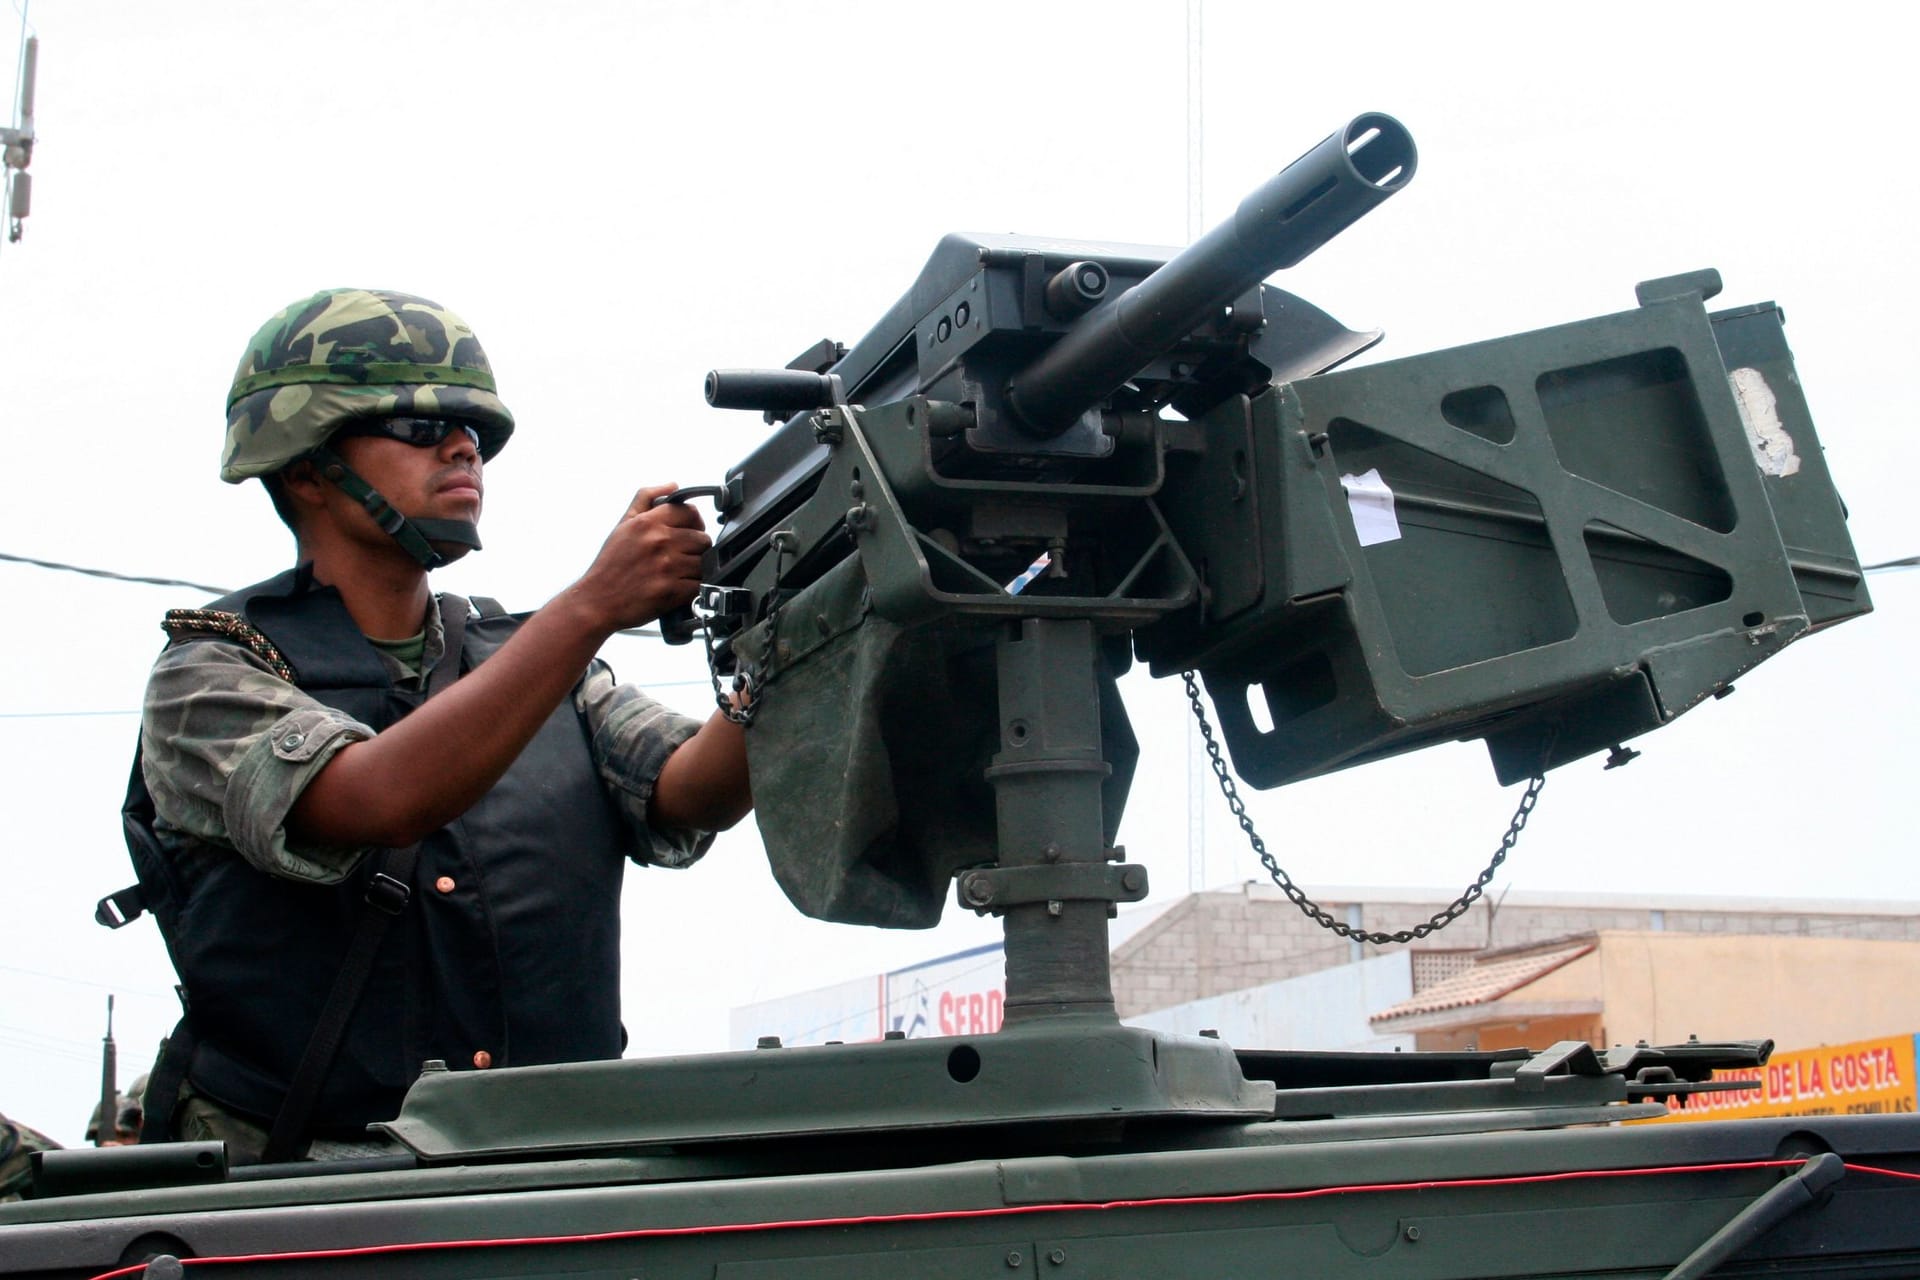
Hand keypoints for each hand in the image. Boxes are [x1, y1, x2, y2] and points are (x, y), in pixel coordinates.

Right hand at [571, 482, 711, 632]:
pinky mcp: (672, 591)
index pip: (690, 512)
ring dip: (696, 569)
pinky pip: (699, 584)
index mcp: (648, 522)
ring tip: (680, 572)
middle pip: (702, 538)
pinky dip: (694, 587)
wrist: (597, 601)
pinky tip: (679, 587)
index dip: (693, 523)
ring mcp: (667, 566)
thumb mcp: (623, 524)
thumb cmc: (610, 564)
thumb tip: (673, 485)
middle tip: (682, 556)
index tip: (688, 532)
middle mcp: (659, 541)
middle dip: (696, 548)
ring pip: (704, 562)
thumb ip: (646, 499)